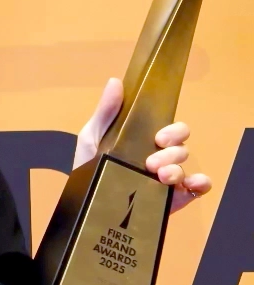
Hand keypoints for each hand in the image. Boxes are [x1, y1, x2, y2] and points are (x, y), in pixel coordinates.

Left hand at [72, 77, 212, 213]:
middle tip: (152, 162)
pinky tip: (188, 185)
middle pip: (181, 147)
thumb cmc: (88, 165)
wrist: (85, 203)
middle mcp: (159, 157)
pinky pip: (195, 189)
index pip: (171, 128)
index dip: (173, 130)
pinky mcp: (171, 199)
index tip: (158, 137)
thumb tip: (115, 81)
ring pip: (185, 167)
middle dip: (173, 151)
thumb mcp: (92, 137)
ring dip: (176, 170)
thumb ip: (105, 112)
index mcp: (143, 140)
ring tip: (158, 177)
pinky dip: (199, 185)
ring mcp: (166, 178)